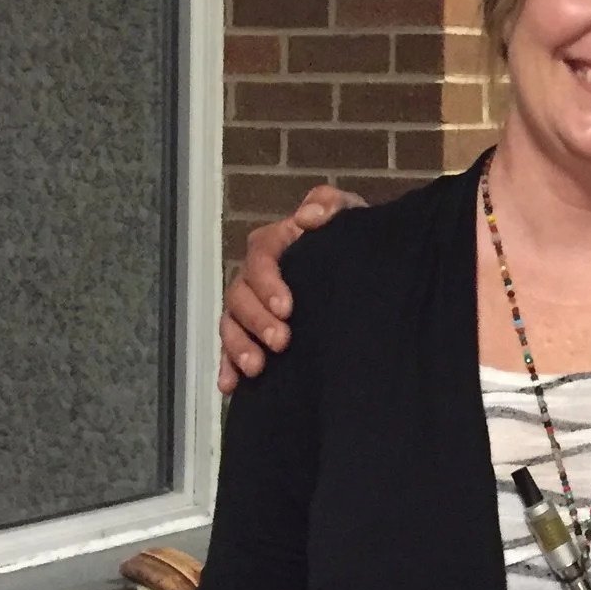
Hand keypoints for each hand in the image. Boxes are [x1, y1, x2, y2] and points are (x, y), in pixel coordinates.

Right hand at [216, 185, 364, 391]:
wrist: (363, 268)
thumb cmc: (350, 239)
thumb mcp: (349, 214)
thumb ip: (331, 204)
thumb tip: (305, 217)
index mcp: (275, 243)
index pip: (260, 257)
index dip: (268, 282)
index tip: (288, 308)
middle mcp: (256, 274)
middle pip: (240, 295)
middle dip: (256, 320)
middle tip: (281, 342)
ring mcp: (251, 304)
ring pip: (230, 323)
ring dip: (238, 346)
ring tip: (257, 368)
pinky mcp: (252, 331)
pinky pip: (230, 347)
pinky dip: (227, 365)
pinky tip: (231, 386)